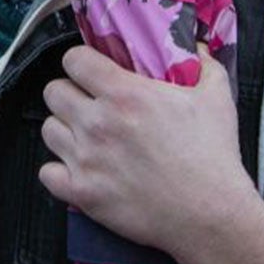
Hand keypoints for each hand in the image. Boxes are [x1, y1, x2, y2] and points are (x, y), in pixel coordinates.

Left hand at [36, 45, 248, 254]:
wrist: (210, 215)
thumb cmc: (213, 157)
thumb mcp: (217, 97)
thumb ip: (204, 65)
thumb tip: (198, 48)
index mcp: (125, 94)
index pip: (74, 59)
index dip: (81, 62)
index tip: (91, 71)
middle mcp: (98, 123)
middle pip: (54, 92)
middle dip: (70, 93)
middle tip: (88, 104)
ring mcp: (86, 160)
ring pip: (48, 129)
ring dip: (64, 130)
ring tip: (85, 137)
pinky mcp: (82, 193)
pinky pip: (46, 173)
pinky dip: (59, 171)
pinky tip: (79, 170)